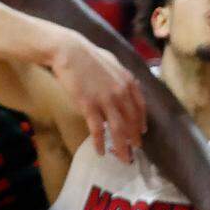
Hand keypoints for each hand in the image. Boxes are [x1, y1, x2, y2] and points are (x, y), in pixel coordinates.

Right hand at [46, 33, 146, 162]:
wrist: (69, 50)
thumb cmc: (88, 55)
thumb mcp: (112, 63)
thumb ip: (122, 77)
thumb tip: (130, 86)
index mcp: (127, 81)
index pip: (140, 108)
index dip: (141, 123)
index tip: (141, 133)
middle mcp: (120, 92)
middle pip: (131, 122)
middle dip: (133, 140)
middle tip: (132, 152)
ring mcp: (105, 100)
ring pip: (118, 130)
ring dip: (121, 148)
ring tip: (122, 158)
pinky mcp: (89, 105)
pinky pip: (98, 130)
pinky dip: (100, 143)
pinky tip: (99, 151)